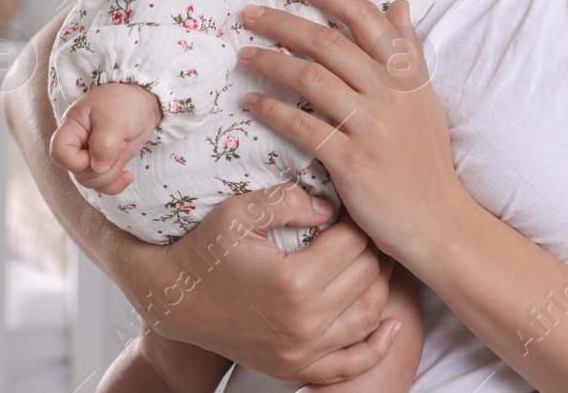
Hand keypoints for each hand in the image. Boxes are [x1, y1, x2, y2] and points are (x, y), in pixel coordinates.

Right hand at [49, 82, 161, 193]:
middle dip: (103, 169)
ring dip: (112, 175)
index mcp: (72, 128)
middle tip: (120, 148)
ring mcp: (92, 156)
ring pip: (91, 182)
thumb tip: (98, 168)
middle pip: (78, 173)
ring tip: (124, 152)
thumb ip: (103, 143)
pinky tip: (128, 175)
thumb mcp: (114, 118)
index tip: (97, 151)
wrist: (142, 101)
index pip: (59, 154)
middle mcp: (78, 145)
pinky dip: (117, 184)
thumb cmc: (124, 102)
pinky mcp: (106, 164)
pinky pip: (104, 185)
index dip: (77, 161)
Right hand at [132, 182, 404, 383]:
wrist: (176, 299)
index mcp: (293, 280)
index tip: (351, 207)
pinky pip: (351, 364)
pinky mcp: (297, 368)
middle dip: (371, 248)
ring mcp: (302, 350)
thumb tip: (330, 206)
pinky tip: (392, 326)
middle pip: (366, 276)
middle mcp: (304, 321)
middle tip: (364, 229)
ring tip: (375, 260)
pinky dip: (377, 346)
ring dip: (381, 286)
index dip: (357, 219)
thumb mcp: (238, 212)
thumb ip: (287, 200)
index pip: (353, 243)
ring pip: (369, 315)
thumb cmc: (206, 250)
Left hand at [234, 0, 471, 266]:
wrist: (438, 221)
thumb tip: (399, 4)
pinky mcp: (352, 161)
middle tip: (250, 13)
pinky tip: (252, 103)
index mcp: (407, 75)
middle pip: (329, 43)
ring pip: (311, 79)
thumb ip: (410, 52)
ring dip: (272, 62)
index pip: (367, 19)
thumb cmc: (426, 161)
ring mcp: (371, 127)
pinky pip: (304, 126)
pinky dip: (274, 110)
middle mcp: (390, 94)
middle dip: (284, 23)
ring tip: (244, 55)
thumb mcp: (425, 101)